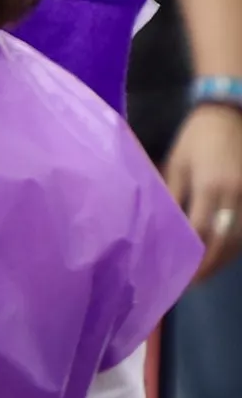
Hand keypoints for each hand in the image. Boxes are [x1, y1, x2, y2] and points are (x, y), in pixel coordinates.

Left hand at [171, 104, 241, 280]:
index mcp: (212, 187)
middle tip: (192, 283)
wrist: (229, 114)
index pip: (200, 232)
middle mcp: (236, 196)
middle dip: (210, 265)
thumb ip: (172, 196)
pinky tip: (222, 253)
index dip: (191, 256)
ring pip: (240, 238)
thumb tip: (164, 227)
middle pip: (225, 242)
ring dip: (224, 258)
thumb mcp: (176, 164)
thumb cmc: (196, 137)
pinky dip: (235, 244)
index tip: (178, 273)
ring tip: (204, 274)